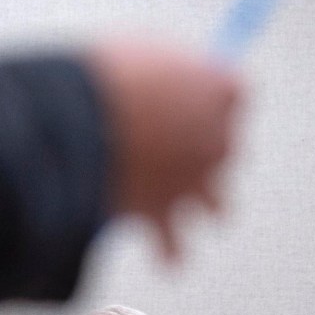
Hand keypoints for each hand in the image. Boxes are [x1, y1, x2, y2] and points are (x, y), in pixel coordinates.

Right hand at [86, 40, 242, 259]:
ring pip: (218, 206)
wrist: (79, 118)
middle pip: (227, 150)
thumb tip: (155, 89)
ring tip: (198, 214)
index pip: (235, 93)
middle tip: (185, 153)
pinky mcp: (162, 214)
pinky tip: (168, 258)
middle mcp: (215, 136)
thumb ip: (157, 76)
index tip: (198, 101)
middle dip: (206, 153)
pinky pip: (174, 246)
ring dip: (206, 208)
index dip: (213, 99)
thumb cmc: (103, 78)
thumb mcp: (135, 57)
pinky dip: (168, 253)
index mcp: (215, 87)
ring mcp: (193, 181)